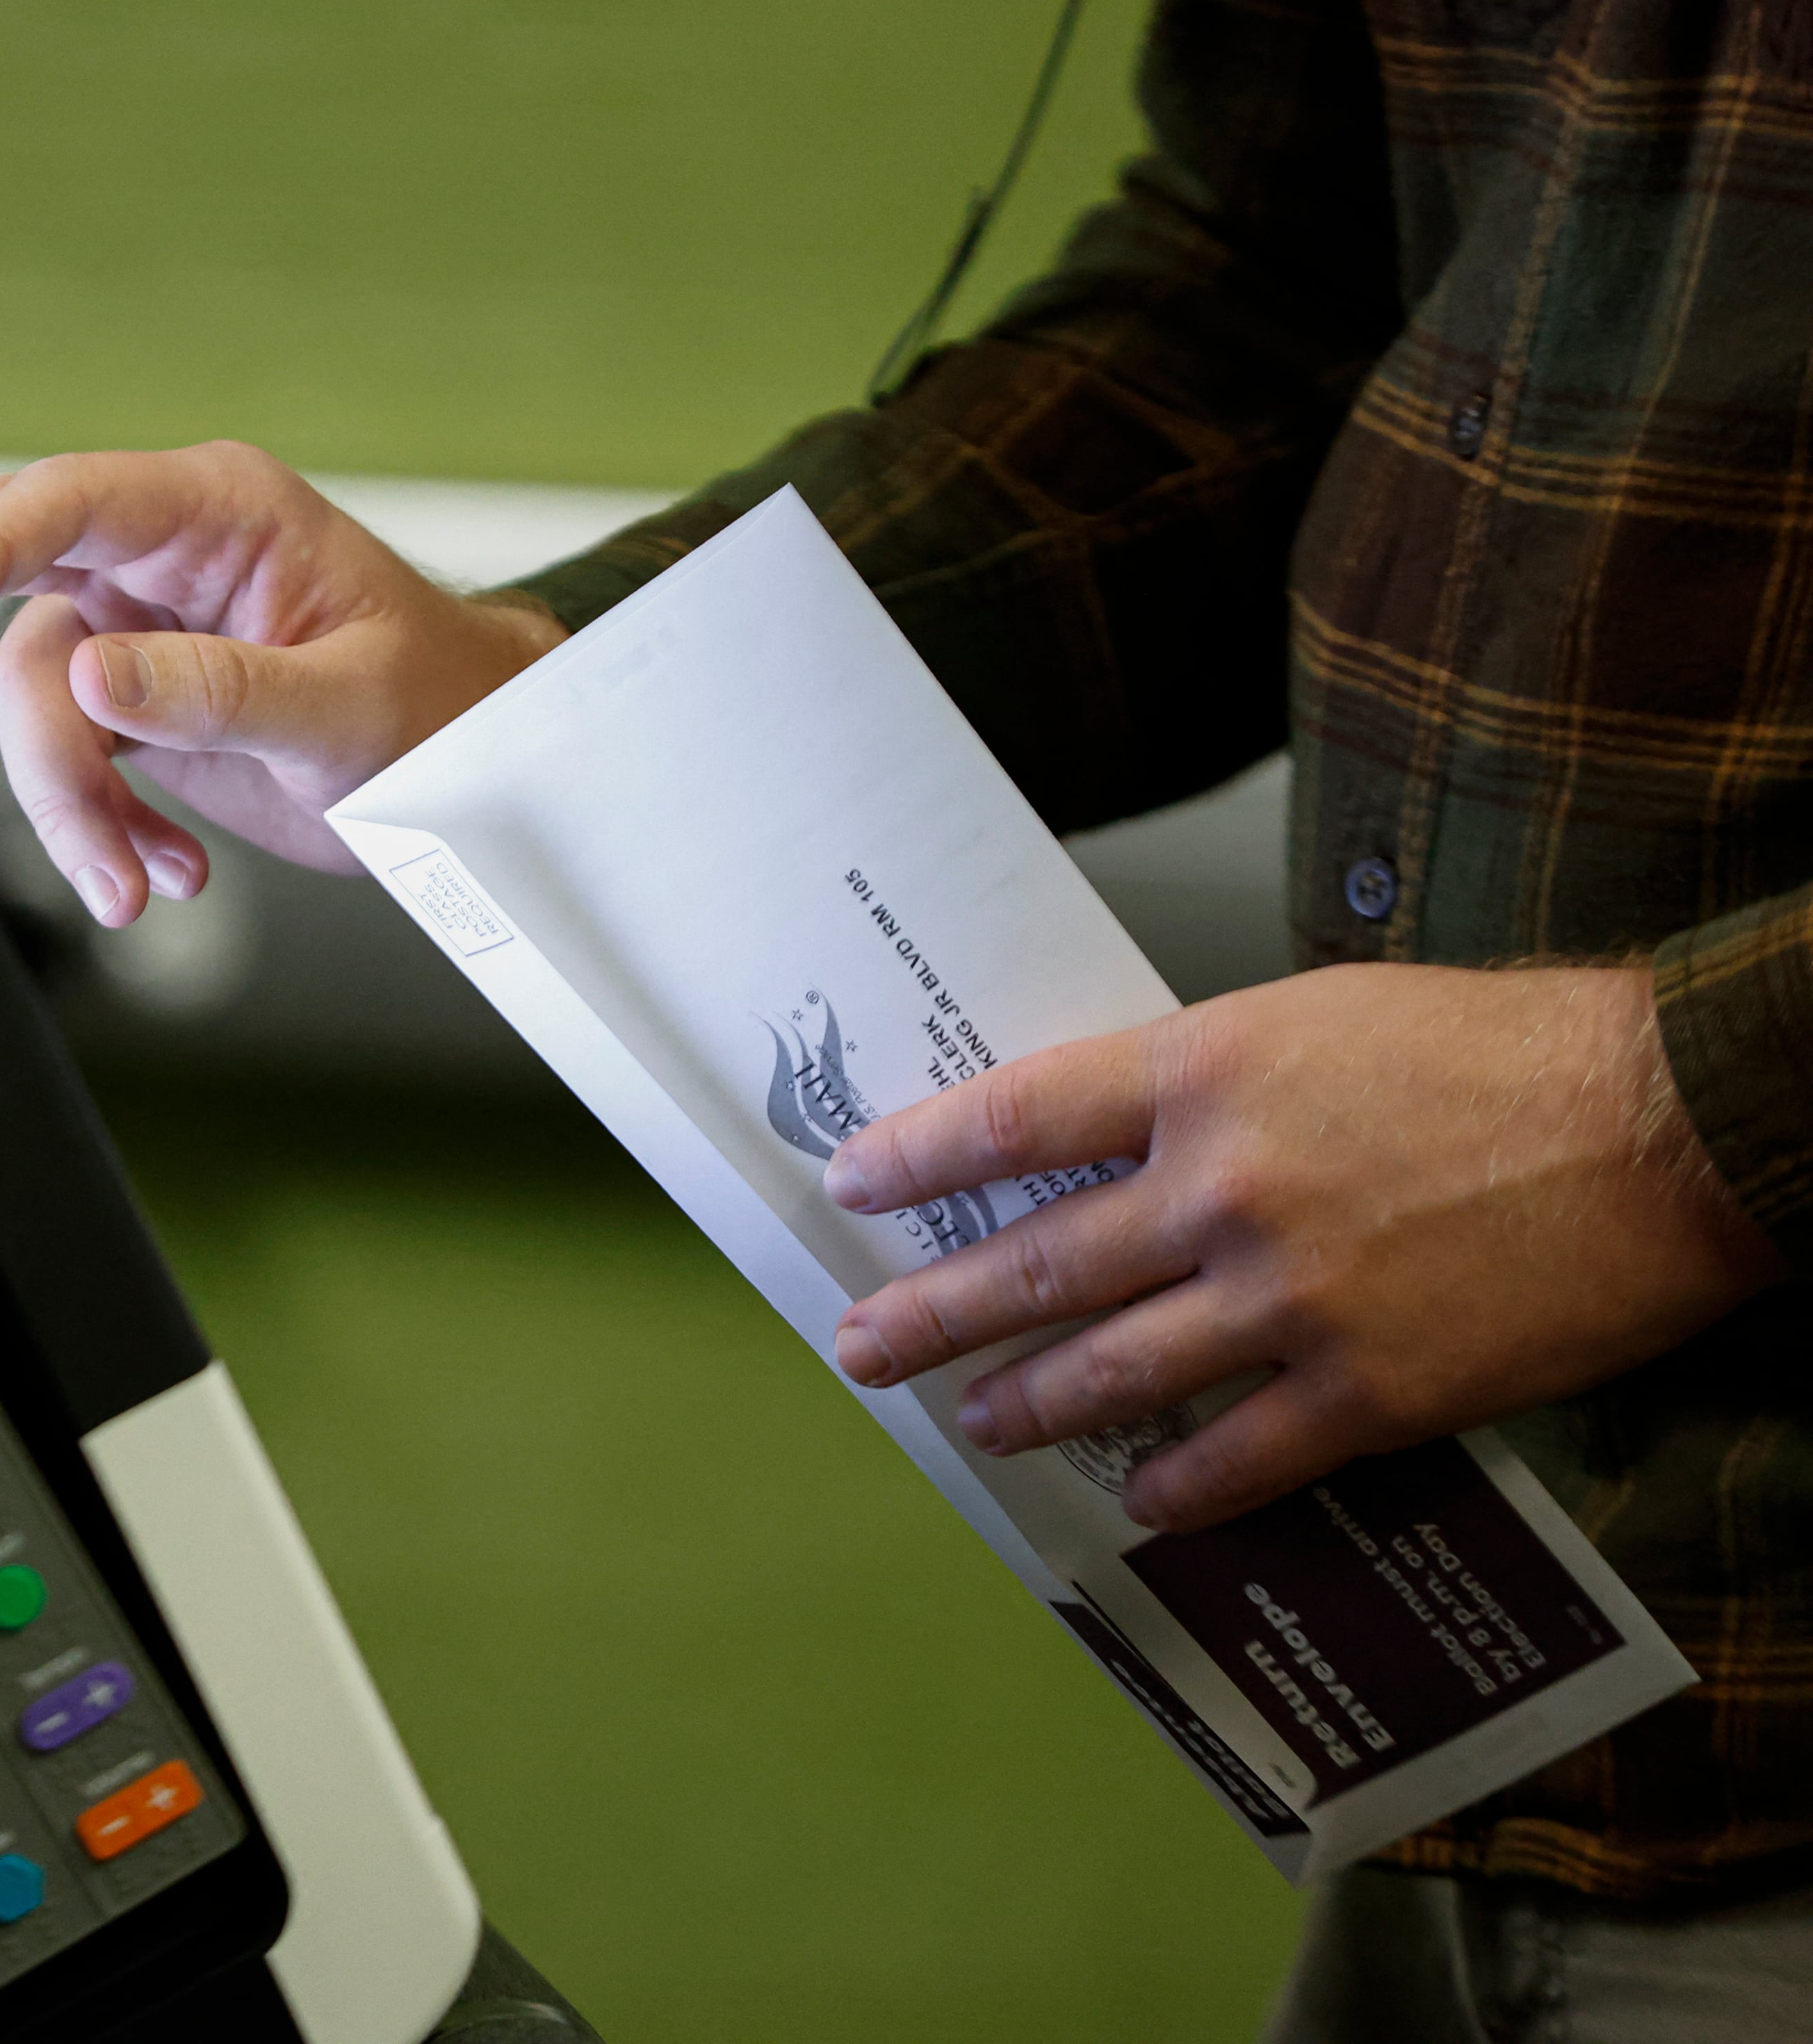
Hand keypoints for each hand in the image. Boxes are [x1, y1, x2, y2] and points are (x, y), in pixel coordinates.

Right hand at [0, 442, 564, 924]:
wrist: (477, 766)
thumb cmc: (443, 709)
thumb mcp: (345, 709)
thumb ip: (220, 692)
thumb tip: (96, 677)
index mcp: (219, 516)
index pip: (66, 504)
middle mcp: (164, 560)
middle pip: (4, 558)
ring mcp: (141, 632)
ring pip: (35, 701)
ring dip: (70, 806)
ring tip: (138, 882)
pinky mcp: (137, 705)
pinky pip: (72, 761)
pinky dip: (104, 830)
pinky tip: (166, 868)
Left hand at [819, 962, 1785, 1529]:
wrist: (1667, 1121)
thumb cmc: (1503, 1048)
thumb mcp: (1319, 1020)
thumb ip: (1209, 1085)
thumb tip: (1118, 1141)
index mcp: (1205, 1076)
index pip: (1017, 1120)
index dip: (920, 1156)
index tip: (852, 1182)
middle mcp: (1223, 1191)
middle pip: (1035, 1264)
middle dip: (930, 1311)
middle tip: (860, 1345)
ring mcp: (1290, 1300)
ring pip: (1112, 1371)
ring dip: (1026, 1403)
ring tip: (972, 1421)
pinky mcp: (1371, 1391)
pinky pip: (1238, 1457)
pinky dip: (1176, 1484)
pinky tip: (1136, 1499)